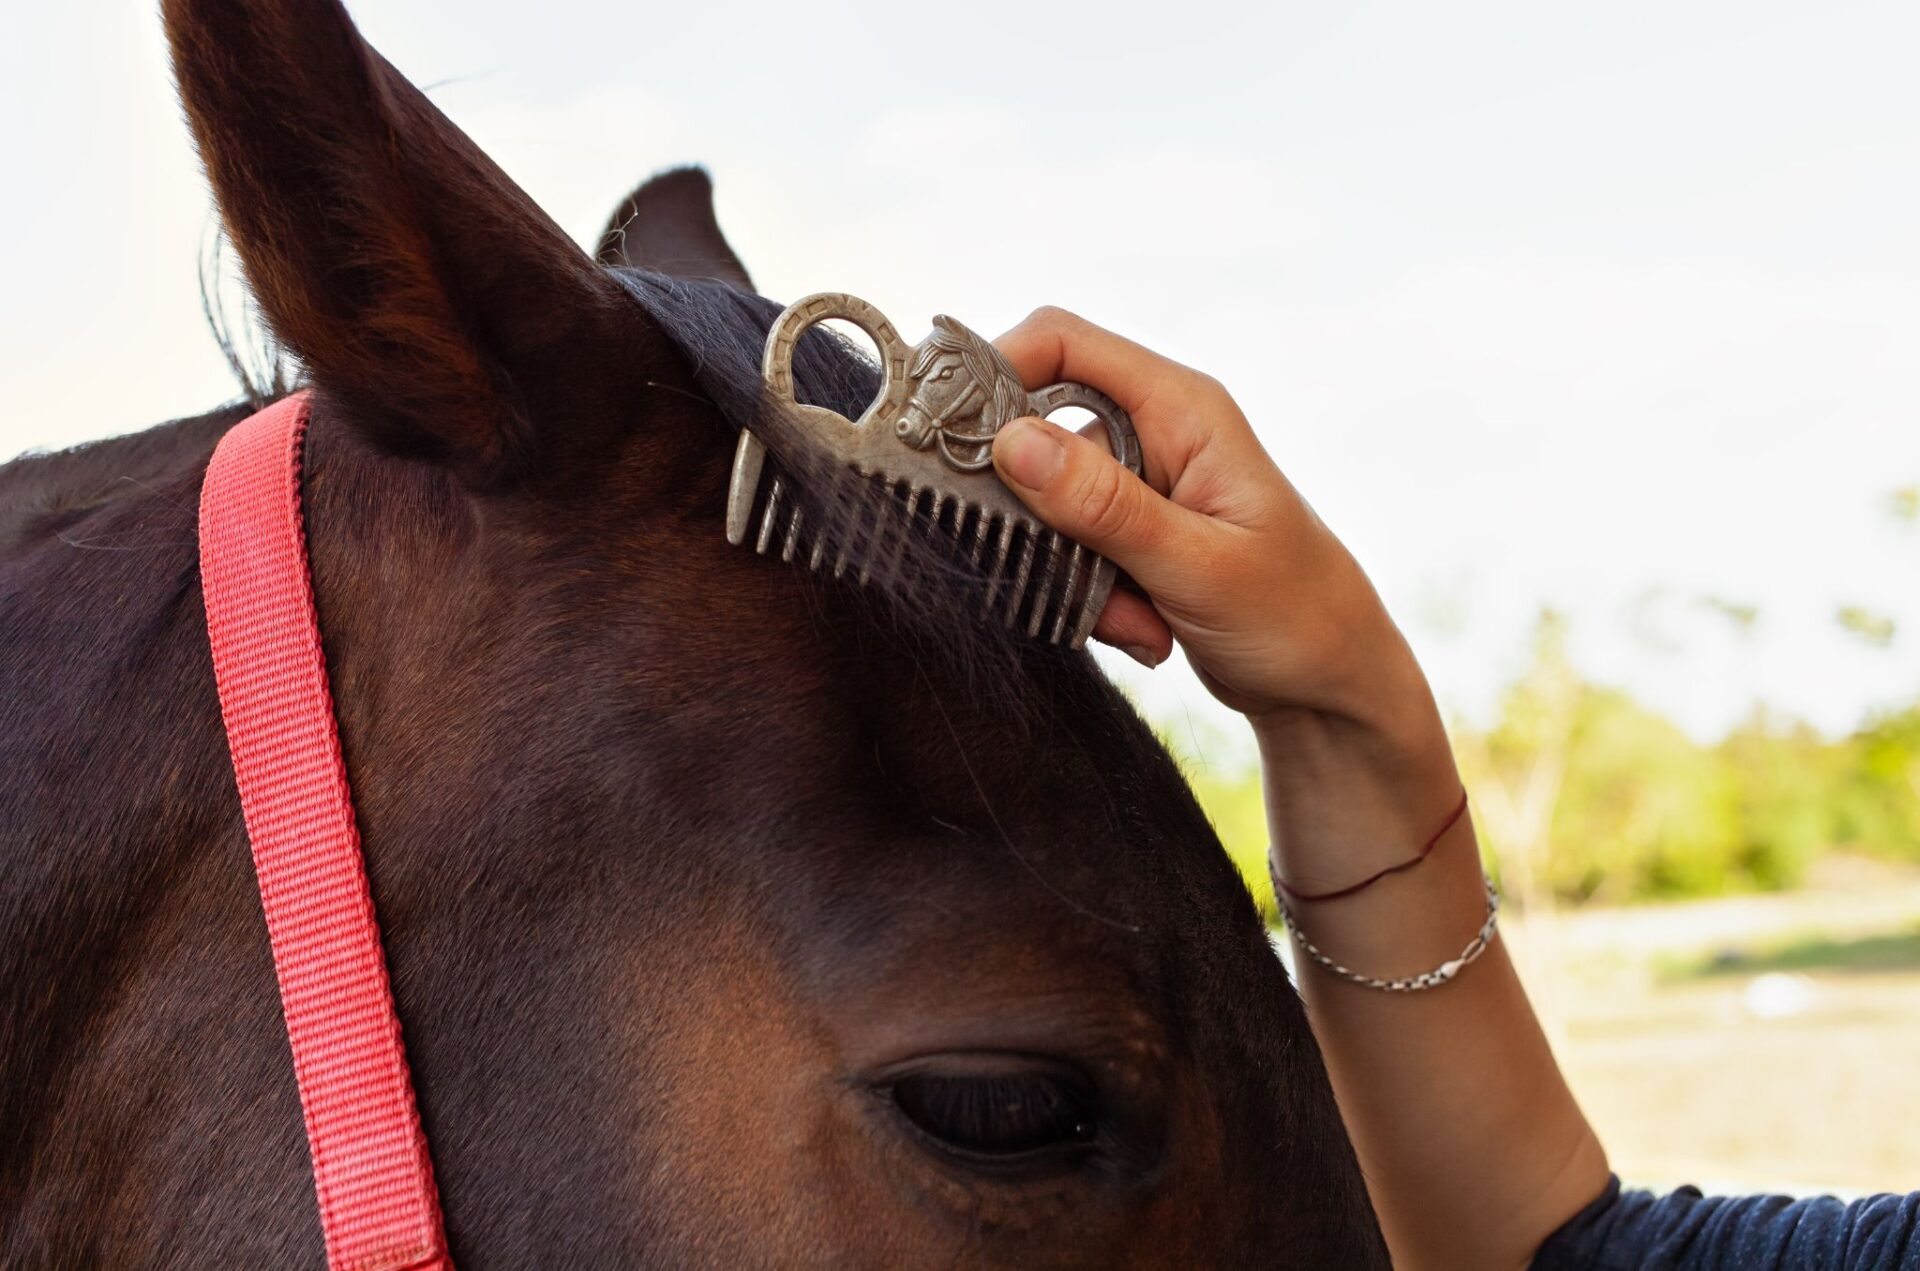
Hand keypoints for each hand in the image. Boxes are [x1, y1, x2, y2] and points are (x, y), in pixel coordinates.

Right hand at [991, 307, 1458, 876]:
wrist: (1333, 686)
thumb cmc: (1295, 614)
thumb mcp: (1195, 562)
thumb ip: (1103, 503)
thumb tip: (1011, 442)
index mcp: (1183, 408)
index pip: (1063, 343)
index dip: (995, 373)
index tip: (949, 441)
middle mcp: (1157, 430)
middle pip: (1038, 433)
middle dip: (1042, 518)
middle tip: (1074, 578)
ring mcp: (1141, 483)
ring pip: (1048, 507)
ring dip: (1075, 574)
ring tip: (1141, 621)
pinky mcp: (1130, 532)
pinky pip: (1069, 551)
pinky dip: (1095, 600)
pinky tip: (1148, 631)